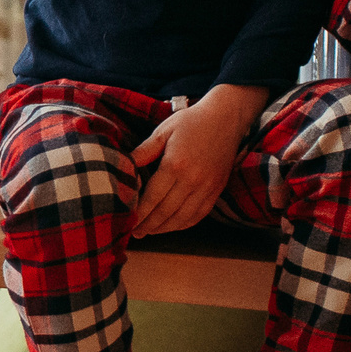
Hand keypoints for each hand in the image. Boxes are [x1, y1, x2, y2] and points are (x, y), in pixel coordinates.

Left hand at [131, 90, 260, 237]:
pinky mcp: (217, 190)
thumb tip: (125, 165)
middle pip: (166, 211)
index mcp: (175, 165)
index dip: (140, 213)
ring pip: (183, 217)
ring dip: (165, 228)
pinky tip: (173, 225)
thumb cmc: (192, 122)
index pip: (153, 197)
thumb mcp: (164, 131)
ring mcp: (207, 187)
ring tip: (151, 231)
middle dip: (149, 225)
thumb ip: (144, 151)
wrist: (226, 119)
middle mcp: (192, 180)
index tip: (128, 221)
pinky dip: (184, 224)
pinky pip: (199, 214)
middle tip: (136, 233)